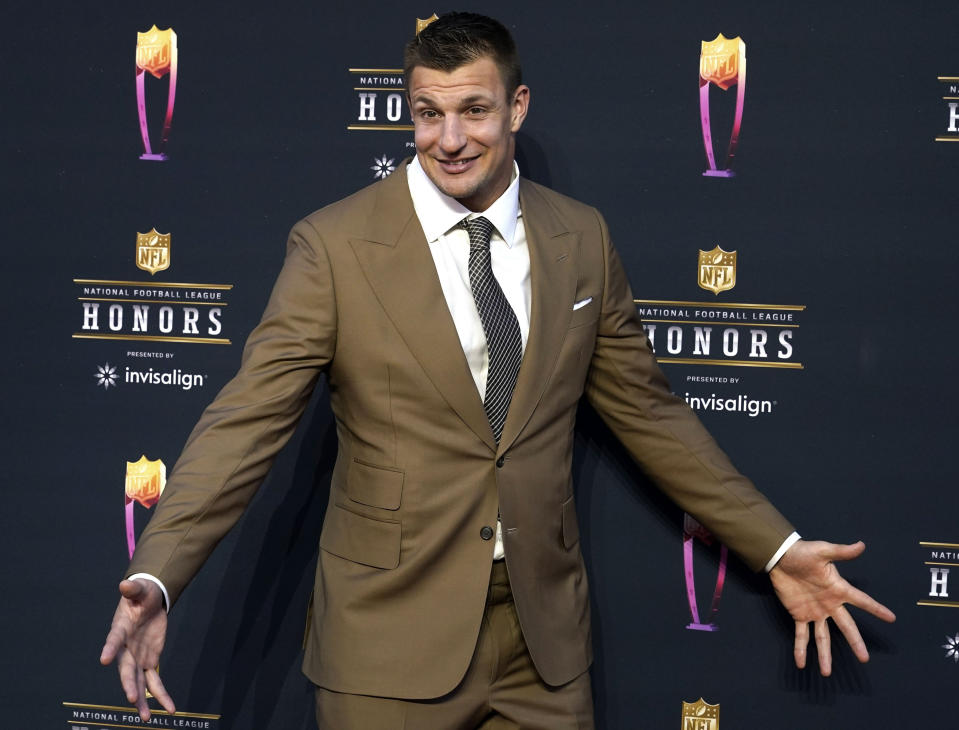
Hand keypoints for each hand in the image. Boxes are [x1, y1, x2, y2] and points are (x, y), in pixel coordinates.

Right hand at [100, 578, 175, 719]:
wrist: (149, 602)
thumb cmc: (141, 595)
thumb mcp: (139, 590)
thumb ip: (132, 590)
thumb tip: (124, 584)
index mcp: (120, 630)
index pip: (114, 639)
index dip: (109, 648)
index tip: (104, 658)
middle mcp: (126, 648)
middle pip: (125, 668)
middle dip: (128, 683)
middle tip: (131, 697)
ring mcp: (137, 657)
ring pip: (138, 682)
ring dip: (141, 700)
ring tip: (145, 718)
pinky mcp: (149, 662)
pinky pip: (154, 682)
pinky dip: (161, 695)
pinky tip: (169, 709)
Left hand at [769, 540, 894, 675]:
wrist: (780, 557)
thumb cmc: (803, 553)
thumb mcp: (823, 551)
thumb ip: (842, 551)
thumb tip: (861, 545)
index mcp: (839, 590)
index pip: (862, 601)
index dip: (876, 609)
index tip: (892, 618)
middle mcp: (830, 604)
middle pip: (846, 626)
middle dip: (855, 642)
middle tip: (864, 659)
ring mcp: (815, 611)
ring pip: (823, 637)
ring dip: (825, 655)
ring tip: (827, 673)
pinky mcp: (799, 614)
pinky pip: (801, 634)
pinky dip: (800, 648)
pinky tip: (801, 663)